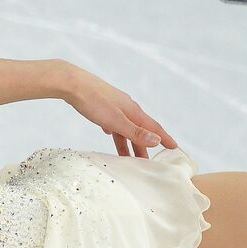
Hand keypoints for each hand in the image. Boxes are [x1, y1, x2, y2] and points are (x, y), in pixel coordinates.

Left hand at [62, 65, 178, 158]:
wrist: (72, 83)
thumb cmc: (93, 101)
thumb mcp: (116, 121)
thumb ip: (135, 132)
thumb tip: (156, 140)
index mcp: (133, 111)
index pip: (153, 127)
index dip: (164, 138)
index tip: (174, 148)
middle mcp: (127, 107)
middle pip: (139, 130)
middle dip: (144, 147)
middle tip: (147, 163)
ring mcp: (114, 106)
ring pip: (124, 128)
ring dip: (127, 143)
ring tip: (127, 158)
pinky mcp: (101, 106)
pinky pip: (112, 122)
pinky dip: (115, 132)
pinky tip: (110, 134)